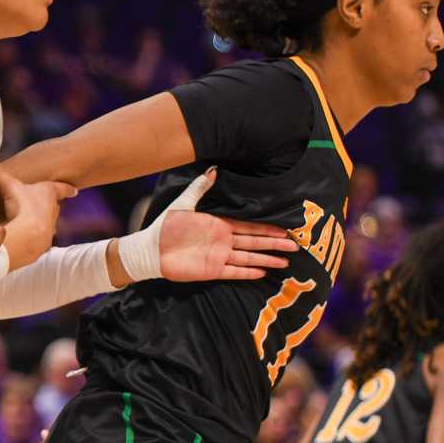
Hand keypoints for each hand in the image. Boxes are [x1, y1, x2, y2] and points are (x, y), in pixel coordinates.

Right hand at [0, 152, 72, 270]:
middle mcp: (53, 210)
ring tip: (31, 223)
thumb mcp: (8, 186)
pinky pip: (40, 238)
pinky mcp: (44, 243)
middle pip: (54, 206)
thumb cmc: (22, 207)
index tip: (76, 190)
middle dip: (50, 205)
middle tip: (44, 205)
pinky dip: (34, 237)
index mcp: (49, 193)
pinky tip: (25, 239)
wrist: (30, 235)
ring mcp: (51, 227)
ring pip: (48, 223)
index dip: (67, 189)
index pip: (62, 189)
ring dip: (41, 222)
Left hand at [149, 171, 292, 283]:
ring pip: (248, 258)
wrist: (149, 250)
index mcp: (219, 224)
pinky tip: (262, 273)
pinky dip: (246, 272)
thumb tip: (214, 169)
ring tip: (285, 263)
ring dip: (266, 260)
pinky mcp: (210, 270)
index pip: (249, 226)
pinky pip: (232, 272)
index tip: (284, 228)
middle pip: (254, 242)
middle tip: (294, 246)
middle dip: (274, 244)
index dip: (266, 228)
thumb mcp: (183, 203)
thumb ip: (200, 188)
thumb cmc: (164, 226)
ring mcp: (218, 256)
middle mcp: (222, 241)